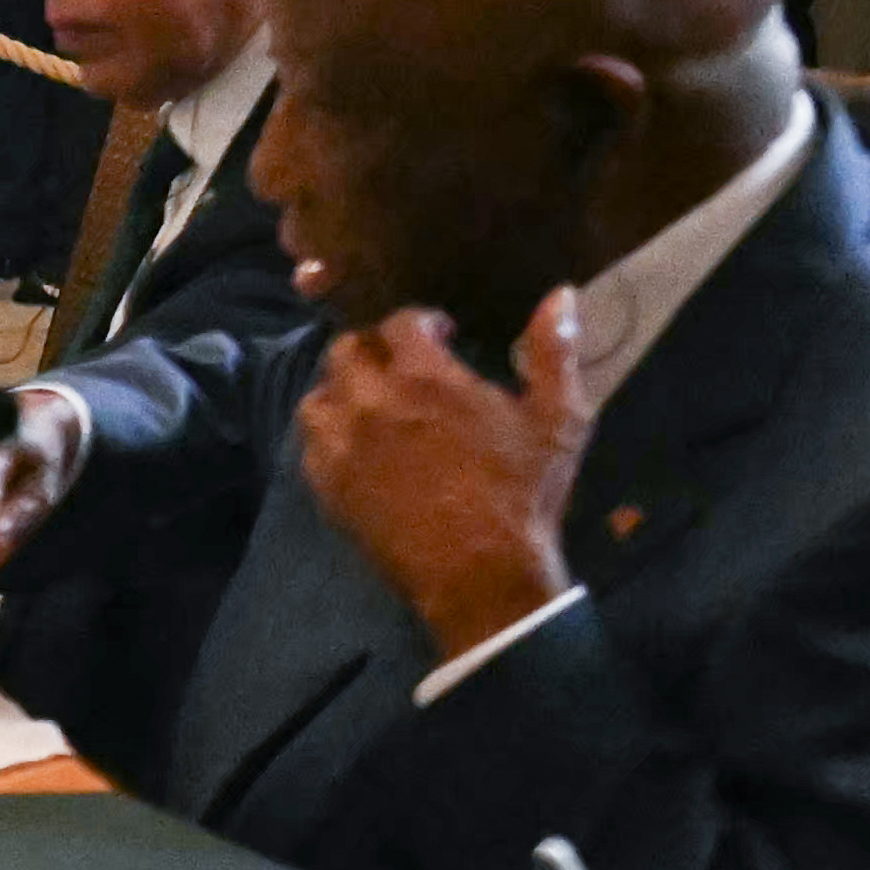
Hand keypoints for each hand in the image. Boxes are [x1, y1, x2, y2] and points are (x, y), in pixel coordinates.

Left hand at [298, 297, 591, 659]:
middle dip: (372, 349)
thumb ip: (554, 351)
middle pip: (346, 350)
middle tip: (399, 366)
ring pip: (317, 395)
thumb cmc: (524, 494)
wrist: (482, 576)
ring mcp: (343, 447)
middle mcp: (372, 402)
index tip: (440, 335)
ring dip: (340, 389)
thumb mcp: (559, 419)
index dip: (419, 322)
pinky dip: (325, 436)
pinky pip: (308, 445)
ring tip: (369, 402)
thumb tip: (561, 293)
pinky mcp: (329, 489)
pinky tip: (353, 446)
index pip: (399, 322)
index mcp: (425, 376)